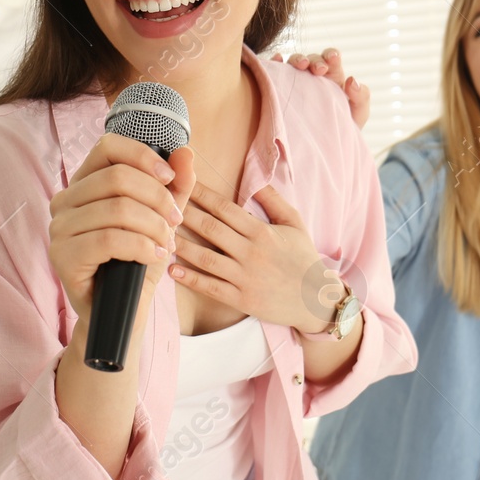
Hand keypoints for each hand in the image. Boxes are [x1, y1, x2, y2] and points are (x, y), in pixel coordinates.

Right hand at [48, 136, 196, 331]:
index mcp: (83, 184)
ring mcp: (59, 229)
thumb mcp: (162, 220)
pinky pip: (109, 239)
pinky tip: (154, 256)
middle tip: (175, 222)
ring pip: (117, 209)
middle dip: (158, 198)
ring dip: (154, 226)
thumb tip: (185, 152)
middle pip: (117, 177)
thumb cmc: (138, 263)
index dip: (143, 156)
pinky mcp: (62, 256)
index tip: (170, 177)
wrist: (124, 313)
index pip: (108, 147)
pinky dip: (142, 246)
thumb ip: (175, 187)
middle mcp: (64, 201)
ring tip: (165, 244)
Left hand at [171, 182, 331, 333]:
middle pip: (210, 229)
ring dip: (182, 245)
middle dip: (184, 214)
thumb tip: (254, 180)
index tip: (183, 183)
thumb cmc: (304, 259)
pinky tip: (173, 270)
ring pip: (206, 258)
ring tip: (161, 234)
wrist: (318, 300)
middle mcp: (251, 252)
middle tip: (161, 203)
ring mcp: (245, 277)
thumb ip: (273, 201)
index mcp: (262, 231)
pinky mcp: (242, 299)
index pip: (224, 208)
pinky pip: (211, 287)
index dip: (201, 194)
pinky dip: (191, 278)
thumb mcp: (295, 223)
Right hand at [271, 48, 369, 127]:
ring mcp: (297, 82)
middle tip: (319, 70)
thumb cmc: (344, 127)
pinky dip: (276, 63)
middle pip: (312, 59)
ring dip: (297, 59)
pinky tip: (277, 60)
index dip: (331, 55)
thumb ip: (361, 97)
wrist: (326, 146)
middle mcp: (314, 76)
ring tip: (300, 65)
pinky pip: (277, 72)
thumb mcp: (358, 113)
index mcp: (333, 77)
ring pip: (294, 63)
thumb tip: (352, 80)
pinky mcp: (283, 89)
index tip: (333, 58)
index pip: (331, 60)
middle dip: (315, 60)